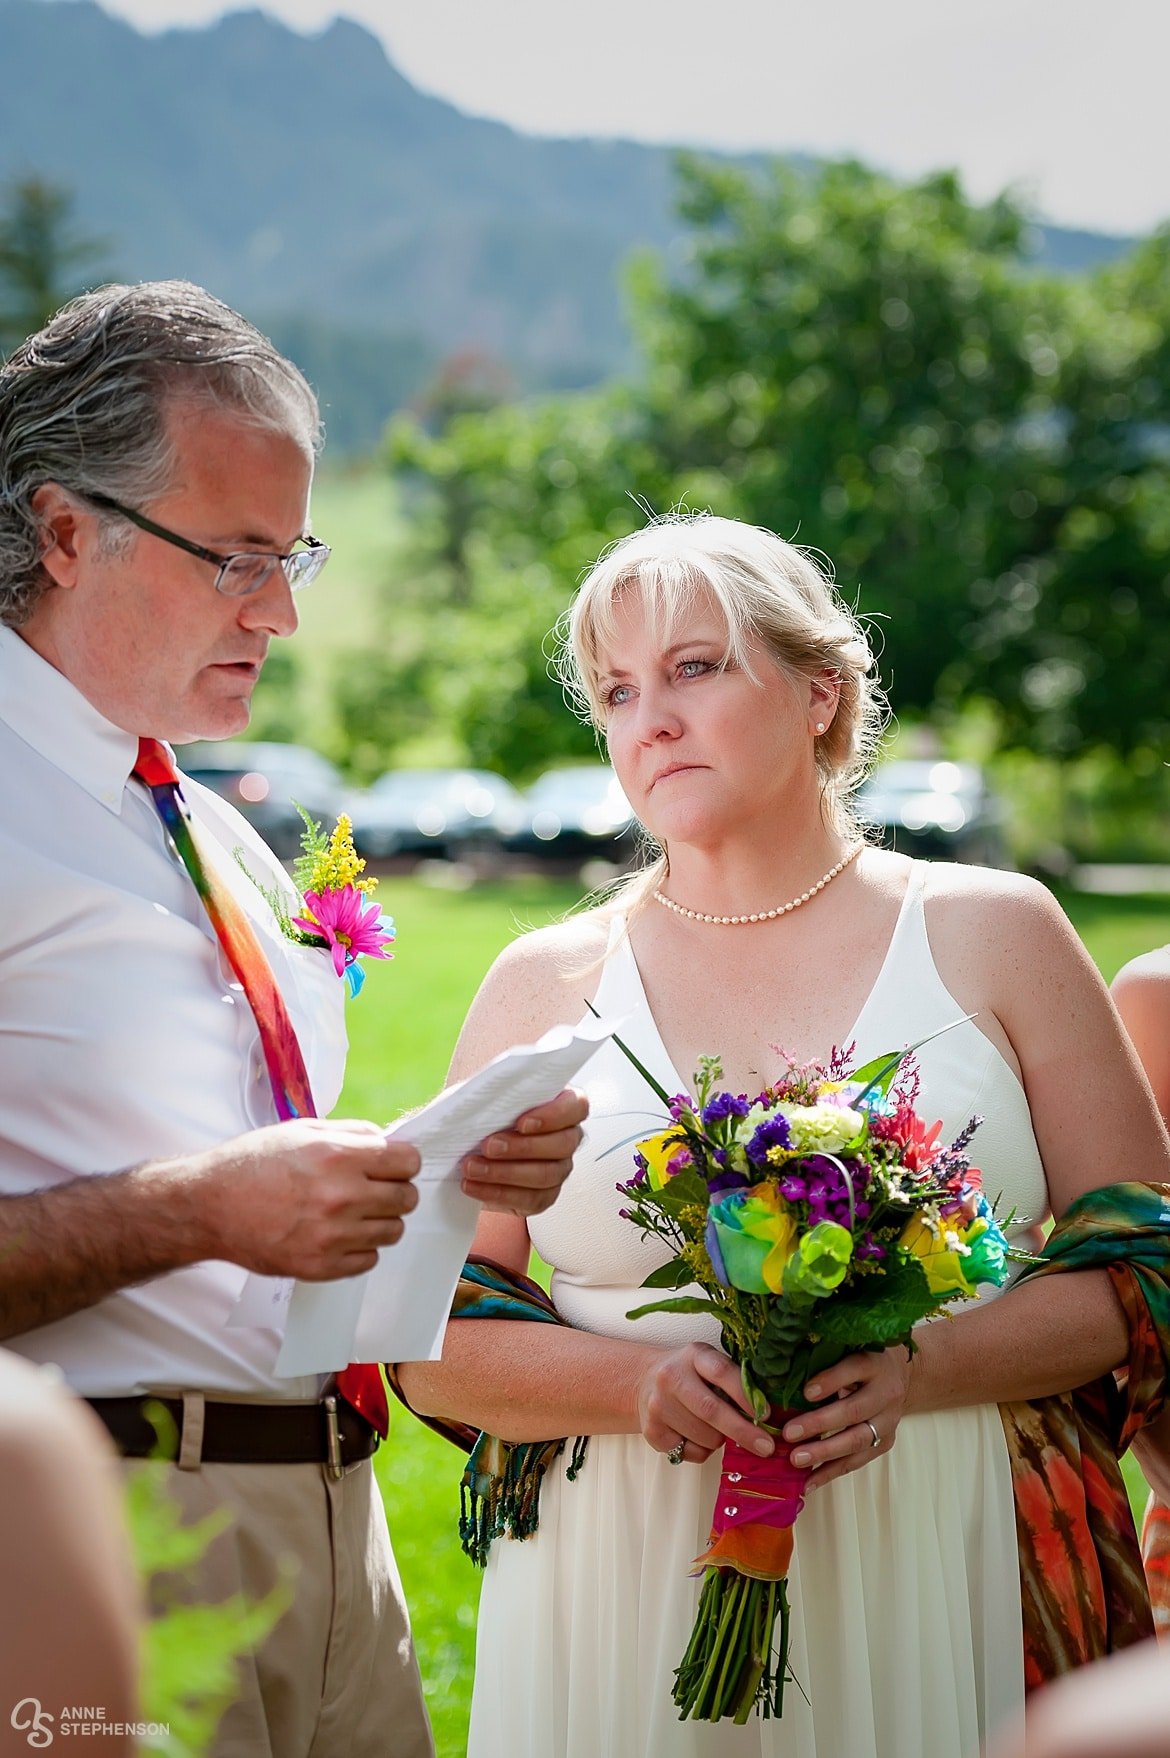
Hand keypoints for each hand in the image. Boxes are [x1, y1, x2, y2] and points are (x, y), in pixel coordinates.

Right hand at [186, 1118, 420, 1279]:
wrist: (210, 1206)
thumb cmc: (253, 1163)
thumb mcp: (302, 1131)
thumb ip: (351, 1133)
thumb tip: (388, 1142)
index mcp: (338, 1156)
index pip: (408, 1162)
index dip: (402, 1162)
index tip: (391, 1166)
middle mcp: (340, 1196)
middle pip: (406, 1199)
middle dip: (395, 1191)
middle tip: (373, 1189)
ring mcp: (332, 1236)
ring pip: (392, 1231)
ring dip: (379, 1221)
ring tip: (352, 1213)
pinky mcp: (320, 1267)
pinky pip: (369, 1260)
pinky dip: (360, 1248)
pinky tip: (338, 1235)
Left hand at [460, 1086, 586, 1215]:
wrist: (470, 1149)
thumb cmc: (484, 1116)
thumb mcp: (487, 1094)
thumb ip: (494, 1090)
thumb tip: (485, 1093)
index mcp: (562, 1105)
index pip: (576, 1106)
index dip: (554, 1115)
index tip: (521, 1122)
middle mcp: (567, 1138)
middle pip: (562, 1145)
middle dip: (522, 1147)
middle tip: (489, 1146)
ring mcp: (558, 1169)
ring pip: (545, 1175)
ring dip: (505, 1173)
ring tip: (473, 1167)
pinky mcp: (543, 1195)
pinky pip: (529, 1199)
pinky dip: (497, 1193)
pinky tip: (474, 1185)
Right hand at [637, 1341, 774, 1464]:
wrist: (645, 1381)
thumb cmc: (691, 1375)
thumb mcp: (709, 1365)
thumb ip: (735, 1381)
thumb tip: (769, 1414)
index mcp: (693, 1355)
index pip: (722, 1372)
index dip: (745, 1395)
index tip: (766, 1414)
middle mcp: (671, 1377)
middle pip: (711, 1410)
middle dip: (743, 1431)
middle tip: (766, 1447)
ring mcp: (658, 1405)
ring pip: (705, 1436)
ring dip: (720, 1440)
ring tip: (714, 1426)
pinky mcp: (652, 1431)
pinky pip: (691, 1452)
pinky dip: (702, 1450)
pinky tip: (694, 1434)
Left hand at [781, 1346, 911, 1488]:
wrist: (899, 1374)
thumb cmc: (861, 1359)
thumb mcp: (849, 1350)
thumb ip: (823, 1359)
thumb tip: (781, 1375)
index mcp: (873, 1363)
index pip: (853, 1370)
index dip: (830, 1381)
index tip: (806, 1392)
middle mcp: (886, 1392)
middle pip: (853, 1411)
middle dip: (819, 1424)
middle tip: (788, 1434)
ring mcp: (888, 1421)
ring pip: (857, 1440)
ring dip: (824, 1453)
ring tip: (796, 1460)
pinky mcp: (885, 1442)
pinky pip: (857, 1461)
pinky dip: (831, 1472)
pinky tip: (809, 1481)